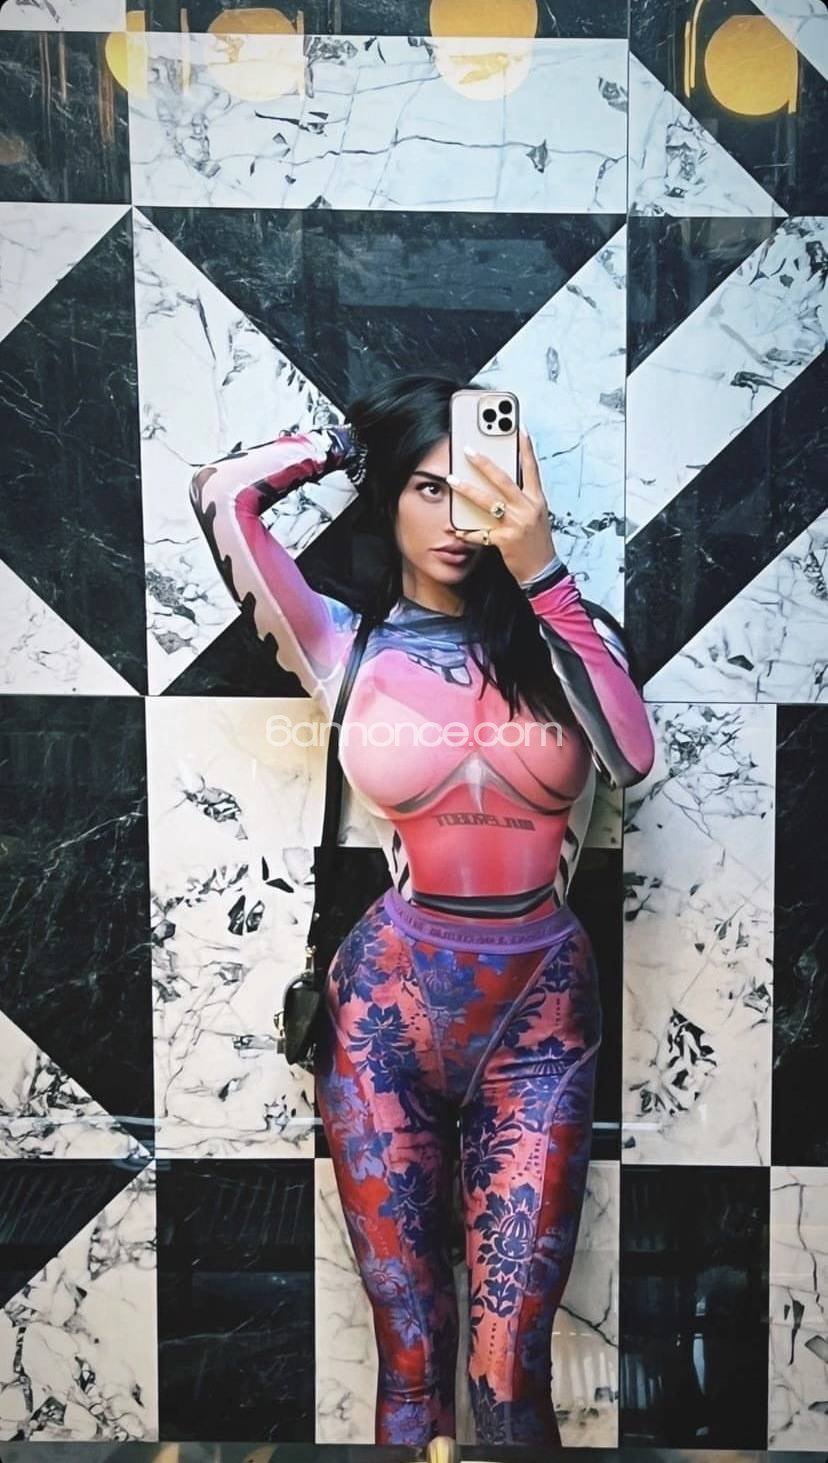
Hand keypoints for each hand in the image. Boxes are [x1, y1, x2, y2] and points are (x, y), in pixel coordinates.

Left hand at [447, 429, 555, 582]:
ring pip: (488, 501)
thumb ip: (523, 499)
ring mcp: (516, 524)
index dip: (526, 448)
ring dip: (467, 490)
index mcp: (537, 500)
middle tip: (468, 451)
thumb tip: (505, 484)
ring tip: (452, 480)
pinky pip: (481, 533)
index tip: (519, 429)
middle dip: (484, 463)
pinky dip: (467, 532)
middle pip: (503, 480)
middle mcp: (527, 509)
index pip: (532, 469)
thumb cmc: (538, 543)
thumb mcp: (537, 516)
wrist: (543, 571)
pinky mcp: (505, 540)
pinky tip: (455, 529)